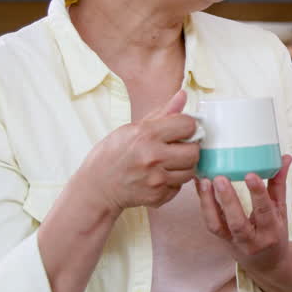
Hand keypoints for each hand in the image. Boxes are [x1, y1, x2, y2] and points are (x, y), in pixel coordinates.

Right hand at [71, 89, 200, 214]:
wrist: (97, 187)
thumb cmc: (112, 154)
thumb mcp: (132, 128)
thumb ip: (162, 113)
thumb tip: (183, 94)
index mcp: (146, 134)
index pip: (188, 125)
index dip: (187, 126)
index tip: (181, 129)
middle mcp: (153, 156)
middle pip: (194, 151)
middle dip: (189, 148)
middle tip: (178, 148)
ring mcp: (156, 179)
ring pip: (190, 170)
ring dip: (183, 166)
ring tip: (169, 162)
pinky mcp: (158, 196)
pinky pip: (179, 187)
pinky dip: (173, 182)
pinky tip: (160, 176)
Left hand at [196, 155, 291, 274]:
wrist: (266, 264)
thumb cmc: (274, 233)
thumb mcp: (281, 211)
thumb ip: (279, 184)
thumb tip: (285, 156)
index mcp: (271, 231)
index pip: (265, 211)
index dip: (258, 194)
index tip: (251, 175)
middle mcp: (252, 240)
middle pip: (238, 222)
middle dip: (228, 200)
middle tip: (220, 177)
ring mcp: (233, 242)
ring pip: (217, 225)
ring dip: (208, 203)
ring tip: (204, 181)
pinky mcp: (221, 240)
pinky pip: (209, 223)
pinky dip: (203, 204)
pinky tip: (200, 186)